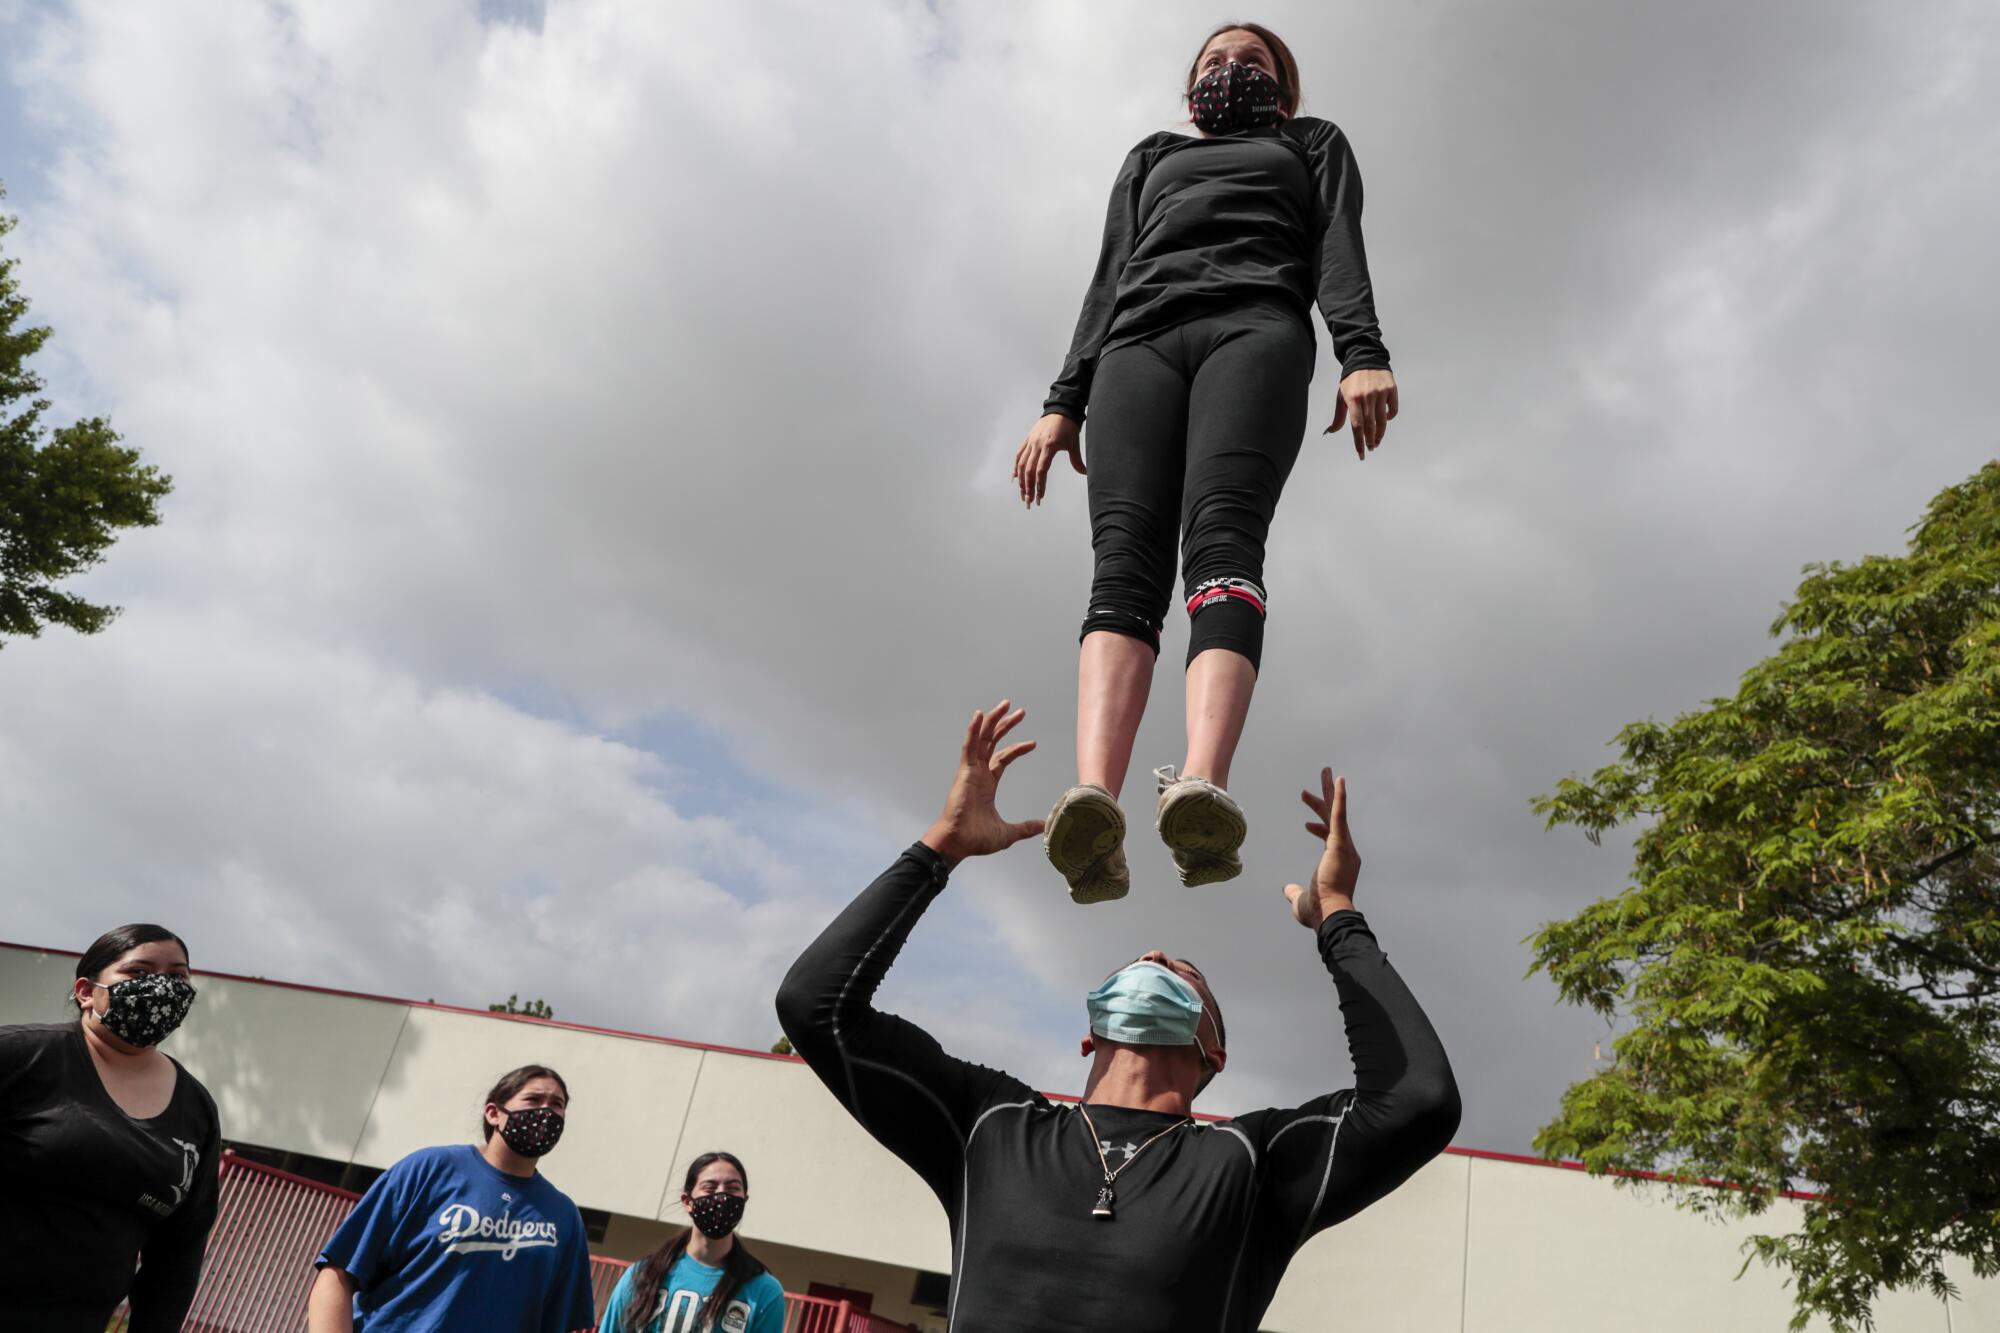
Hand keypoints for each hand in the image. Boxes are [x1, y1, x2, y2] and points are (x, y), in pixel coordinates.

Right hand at [922, 699, 1045, 865]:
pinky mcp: (964, 772)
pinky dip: (973, 730)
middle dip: (1006, 725)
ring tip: (1005, 704)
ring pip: (982, 739)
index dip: (1017, 748)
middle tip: (1020, 711)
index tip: (1033, 743)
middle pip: (993, 742)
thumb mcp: (1008, 833)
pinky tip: (979, 716)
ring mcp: (970, 771)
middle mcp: (978, 773)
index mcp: (987, 783)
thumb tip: (1044, 826)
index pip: (1004, 758)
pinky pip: (969, 746)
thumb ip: (1025, 827)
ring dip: (992, 721)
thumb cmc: (976, 839)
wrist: (959, 842)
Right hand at [1011, 413, 1084, 506]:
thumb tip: (1085, 473)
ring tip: (1023, 494)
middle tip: (1029, 502)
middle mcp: (1037, 445)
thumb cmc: (1068, 426)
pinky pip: (1019, 455)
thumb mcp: (1074, 443)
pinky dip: (1016, 467)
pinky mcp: (1028, 440)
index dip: (1039, 484)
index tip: (1041, 496)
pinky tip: (1015, 478)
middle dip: (1028, 487)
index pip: (1041, 470)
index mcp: (1049, 446)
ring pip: (1021, 464)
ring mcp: (1031, 442)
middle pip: (1028, 470)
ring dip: (1021, 481)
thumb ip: (1077, 460)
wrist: (1060, 409)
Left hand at [1284, 769, 1359, 928]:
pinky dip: (1339, 798)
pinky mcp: (1340, 844)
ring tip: (1325, 771)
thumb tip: (1286, 889)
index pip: (1330, 836)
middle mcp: (1346, 851)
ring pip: (1336, 813)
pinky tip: (1338, 780)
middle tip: (1325, 777)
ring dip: (1330, 792)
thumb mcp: (1301, 900)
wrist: (1330, 915)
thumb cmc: (1318, 913)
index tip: (1306, 824)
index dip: (1319, 827)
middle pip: (1335, 818)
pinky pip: (1340, 816)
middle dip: (1328, 798)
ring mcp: (1345, 847)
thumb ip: (1294, 892)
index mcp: (1339, 861)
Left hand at [1325, 369, 1397, 459]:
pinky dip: (1390, 417)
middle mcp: (1367, 397)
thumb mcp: (1341, 396)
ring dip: (1380, 434)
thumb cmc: (1351, 380)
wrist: (1365, 359)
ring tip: (1377, 440)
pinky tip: (1385, 421)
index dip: (1359, 442)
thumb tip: (1331, 431)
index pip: (1357, 426)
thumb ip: (1339, 416)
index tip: (1361, 453)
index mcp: (1353, 399)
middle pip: (1371, 426)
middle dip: (1370, 440)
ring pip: (1382, 420)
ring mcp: (1380, 393)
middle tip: (1371, 448)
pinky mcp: (1391, 389)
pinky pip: (1392, 409)